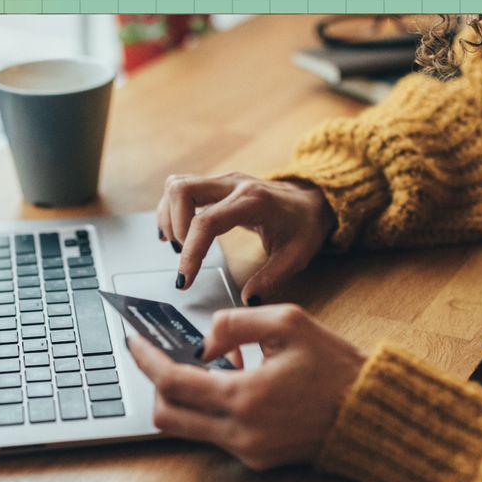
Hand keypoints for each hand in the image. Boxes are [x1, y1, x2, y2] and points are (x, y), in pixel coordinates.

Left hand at [126, 304, 365, 470]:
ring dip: (185, 397)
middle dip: (156, 384)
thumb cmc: (336, 366)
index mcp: (245, 397)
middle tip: (159, 356)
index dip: (146, 360)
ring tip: (206, 366)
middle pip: (167, 415)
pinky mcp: (257, 460)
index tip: (133, 341)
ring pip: (187, 428)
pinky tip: (232, 384)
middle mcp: (240, 432)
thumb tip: (203, 342)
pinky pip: (215, 435)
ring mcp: (248, 451)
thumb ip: (234, 322)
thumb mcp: (288, 322)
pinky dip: (211, 409)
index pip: (172, 382)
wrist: (371, 413)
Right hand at [156, 172, 335, 303]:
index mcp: (253, 202)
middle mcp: (233, 184)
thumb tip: (247, 300)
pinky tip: (176, 233)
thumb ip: (272, 278)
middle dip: (174, 227)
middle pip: (182, 190)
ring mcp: (223, 181)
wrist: (312, 200)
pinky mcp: (216, 184)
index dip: (191, 252)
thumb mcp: (296, 256)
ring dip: (169, 216)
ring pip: (177, 185)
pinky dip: (171, 209)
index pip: (207, 221)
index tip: (185, 279)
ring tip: (179, 245)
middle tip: (183, 256)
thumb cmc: (304, 226)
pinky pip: (181, 188)